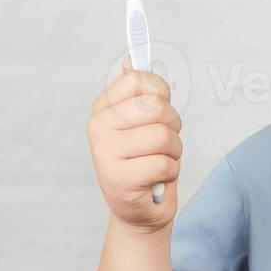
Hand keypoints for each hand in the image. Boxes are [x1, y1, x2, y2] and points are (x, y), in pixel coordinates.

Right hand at [87, 55, 181, 232]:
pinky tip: (154, 180)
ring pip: (164, 136)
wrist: (141, 211)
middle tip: (161, 144)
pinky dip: (170, 174)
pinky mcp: (119, 180)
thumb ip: (139, 93)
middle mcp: (97, 128)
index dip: (159, 93)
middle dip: (172, 127)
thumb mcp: (142, 124)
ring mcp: (105, 153)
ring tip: (158, 162)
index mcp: (102, 108)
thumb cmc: (145, 161)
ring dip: (173, 153)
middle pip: (156, 108)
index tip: (158, 110)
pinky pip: (165, 164)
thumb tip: (130, 60)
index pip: (137, 79)